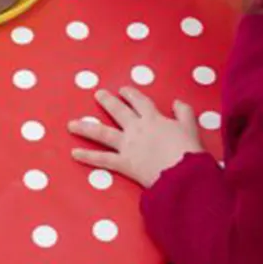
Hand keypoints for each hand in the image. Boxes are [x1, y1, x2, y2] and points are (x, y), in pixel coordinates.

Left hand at [68, 87, 202, 186]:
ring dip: (86, 127)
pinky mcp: (123, 163)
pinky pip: (102, 159)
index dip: (130, 94)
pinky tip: (74, 153)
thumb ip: (184, 112)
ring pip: (103, 133)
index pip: (139, 101)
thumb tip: (177, 102)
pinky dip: (87, 156)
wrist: (183, 173)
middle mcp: (137, 128)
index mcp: (154, 118)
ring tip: (71, 124)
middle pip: (118, 111)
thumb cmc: (189, 151)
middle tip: (97, 95)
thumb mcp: (191, 127)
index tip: (122, 90)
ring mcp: (127, 145)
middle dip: (107, 101)